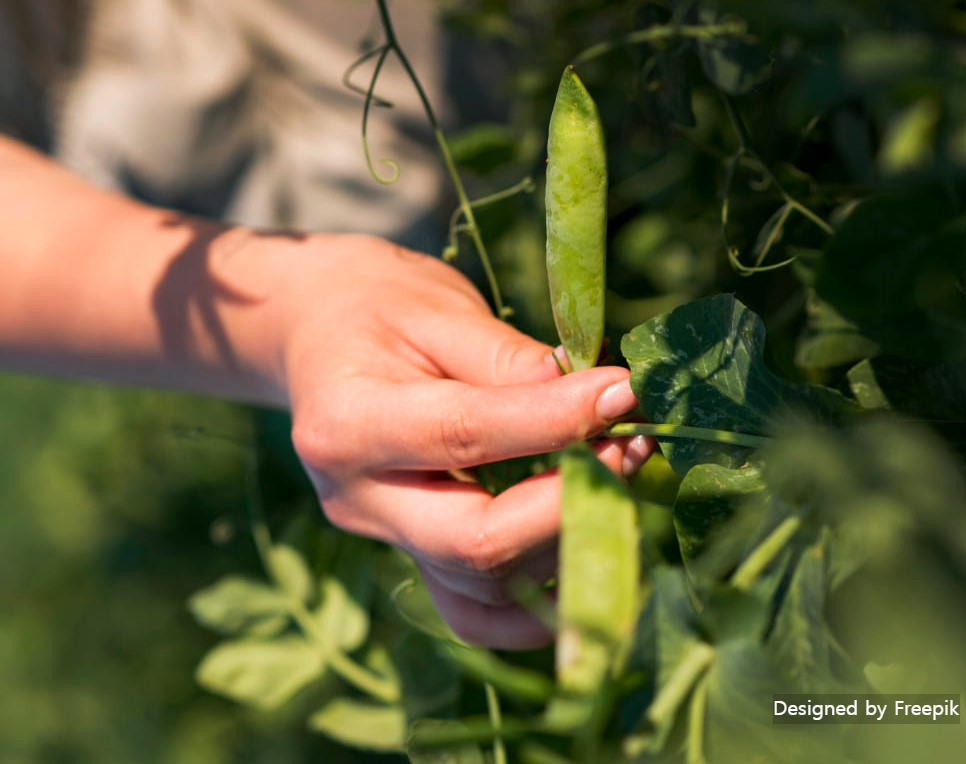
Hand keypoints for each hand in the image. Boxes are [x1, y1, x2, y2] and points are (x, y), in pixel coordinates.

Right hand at [268, 234, 652, 648]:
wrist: (318, 337)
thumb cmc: (378, 308)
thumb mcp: (437, 309)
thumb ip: (509, 359)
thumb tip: (596, 401)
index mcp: (348, 422)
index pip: (466, 435)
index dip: (557, 421)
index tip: (625, 392)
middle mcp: (356, 499)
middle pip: (477, 544)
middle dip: (572, 505)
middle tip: (630, 445)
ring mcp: (381, 539)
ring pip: (489, 586)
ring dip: (570, 539)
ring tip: (617, 468)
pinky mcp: (408, 557)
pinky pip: (476, 611)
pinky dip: (539, 596)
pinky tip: (582, 540)